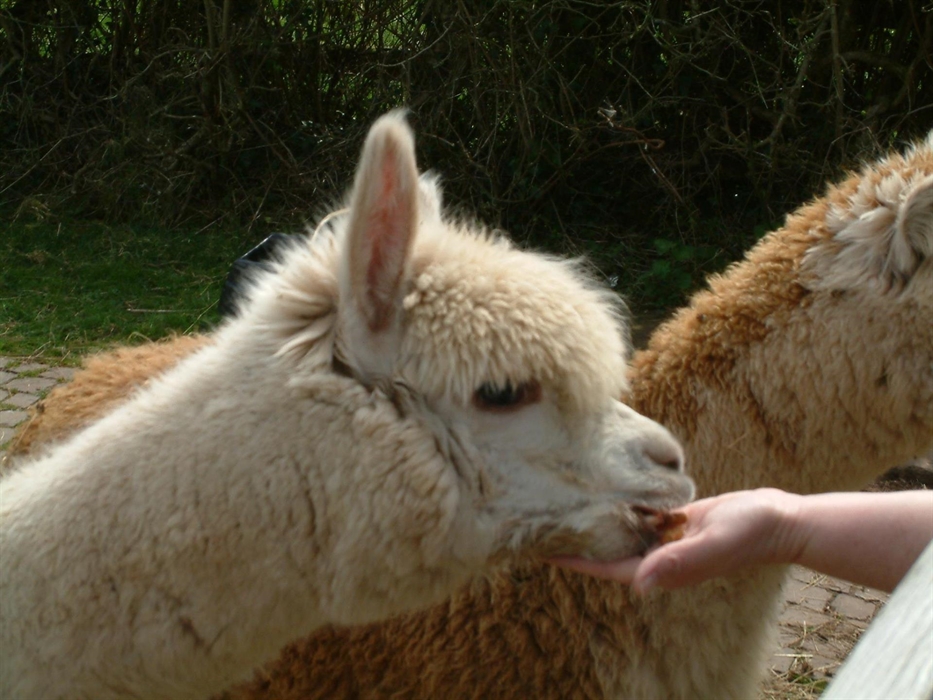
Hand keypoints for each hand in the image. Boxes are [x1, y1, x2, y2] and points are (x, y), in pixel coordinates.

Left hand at [552, 489, 800, 592]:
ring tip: (563, 503)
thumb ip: (679, 563)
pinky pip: (640, 514)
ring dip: (595, 521)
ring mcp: (665, 538)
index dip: (574, 561)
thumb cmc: (749, 532)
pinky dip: (620, 505)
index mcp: (660, 568)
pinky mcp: (674, 520)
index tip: (541, 550)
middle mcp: (657, 556)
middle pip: (607, 551)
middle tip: (541, 522)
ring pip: (620, 531)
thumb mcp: (713, 543)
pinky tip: (600, 490)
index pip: (605, 568)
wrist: (777, 518)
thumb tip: (641, 585)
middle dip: (577, 540)